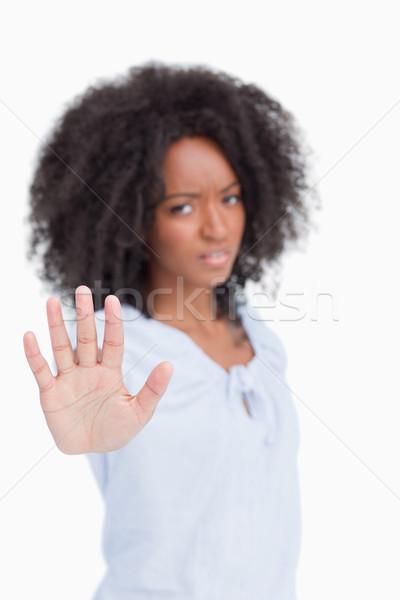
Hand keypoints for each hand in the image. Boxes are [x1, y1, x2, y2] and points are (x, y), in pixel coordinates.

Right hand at [23, 285, 172, 453]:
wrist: (92, 449)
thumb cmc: (117, 429)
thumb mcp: (140, 412)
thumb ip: (153, 389)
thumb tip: (169, 364)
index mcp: (110, 372)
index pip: (112, 342)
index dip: (112, 322)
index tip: (112, 300)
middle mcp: (88, 370)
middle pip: (86, 338)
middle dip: (83, 315)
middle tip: (82, 289)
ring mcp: (68, 380)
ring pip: (61, 348)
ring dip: (55, 326)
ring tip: (51, 301)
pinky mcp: (50, 394)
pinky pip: (41, 371)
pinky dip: (34, 354)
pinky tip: (30, 335)